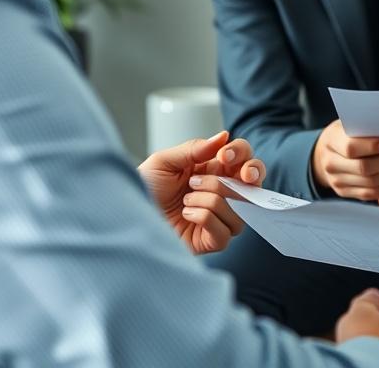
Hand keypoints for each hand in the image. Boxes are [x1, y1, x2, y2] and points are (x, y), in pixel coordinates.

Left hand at [138, 130, 265, 254]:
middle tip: (240, 173)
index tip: (224, 155)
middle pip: (255, 184)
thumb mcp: (164, 162)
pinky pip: (225, 232)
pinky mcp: (210, 241)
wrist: (124, 217)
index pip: (242, 158)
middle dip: (252, 173)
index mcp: (212, 171)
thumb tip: (223, 136)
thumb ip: (194, 149)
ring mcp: (217, 219)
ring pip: (240, 209)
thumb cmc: (142, 189)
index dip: (241, 154)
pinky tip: (187, 214)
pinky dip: (205, 218)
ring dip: (214, 198)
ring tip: (188, 198)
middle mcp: (220, 194)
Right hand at [311, 120, 378, 200]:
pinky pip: (371, 194)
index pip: (351, 147)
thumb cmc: (347, 132)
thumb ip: (368, 127)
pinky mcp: (346, 193)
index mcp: (331, 141)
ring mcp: (337, 181)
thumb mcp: (352, 123)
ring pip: (371, 184)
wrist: (327, 151)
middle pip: (364, 168)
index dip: (372, 147)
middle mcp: (330, 164)